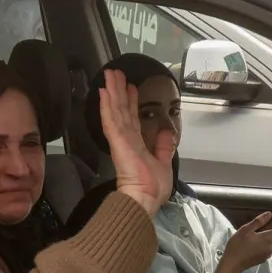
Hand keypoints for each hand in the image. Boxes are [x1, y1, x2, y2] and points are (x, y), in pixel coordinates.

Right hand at [100, 68, 174, 215]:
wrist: (144, 199)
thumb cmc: (152, 187)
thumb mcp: (164, 163)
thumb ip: (164, 146)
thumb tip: (167, 132)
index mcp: (137, 144)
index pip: (132, 118)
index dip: (130, 102)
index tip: (130, 88)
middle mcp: (127, 138)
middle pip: (121, 109)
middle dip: (119, 90)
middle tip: (115, 73)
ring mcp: (121, 138)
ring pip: (115, 110)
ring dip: (112, 91)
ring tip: (109, 74)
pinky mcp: (118, 140)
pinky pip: (111, 120)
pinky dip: (107, 105)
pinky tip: (104, 92)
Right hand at [220, 211, 271, 272]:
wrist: (233, 264)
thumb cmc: (237, 245)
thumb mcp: (245, 230)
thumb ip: (258, 222)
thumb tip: (270, 214)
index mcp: (268, 238)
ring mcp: (269, 253)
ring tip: (263, 230)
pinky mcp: (265, 257)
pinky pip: (271, 247)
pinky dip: (270, 241)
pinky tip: (258, 240)